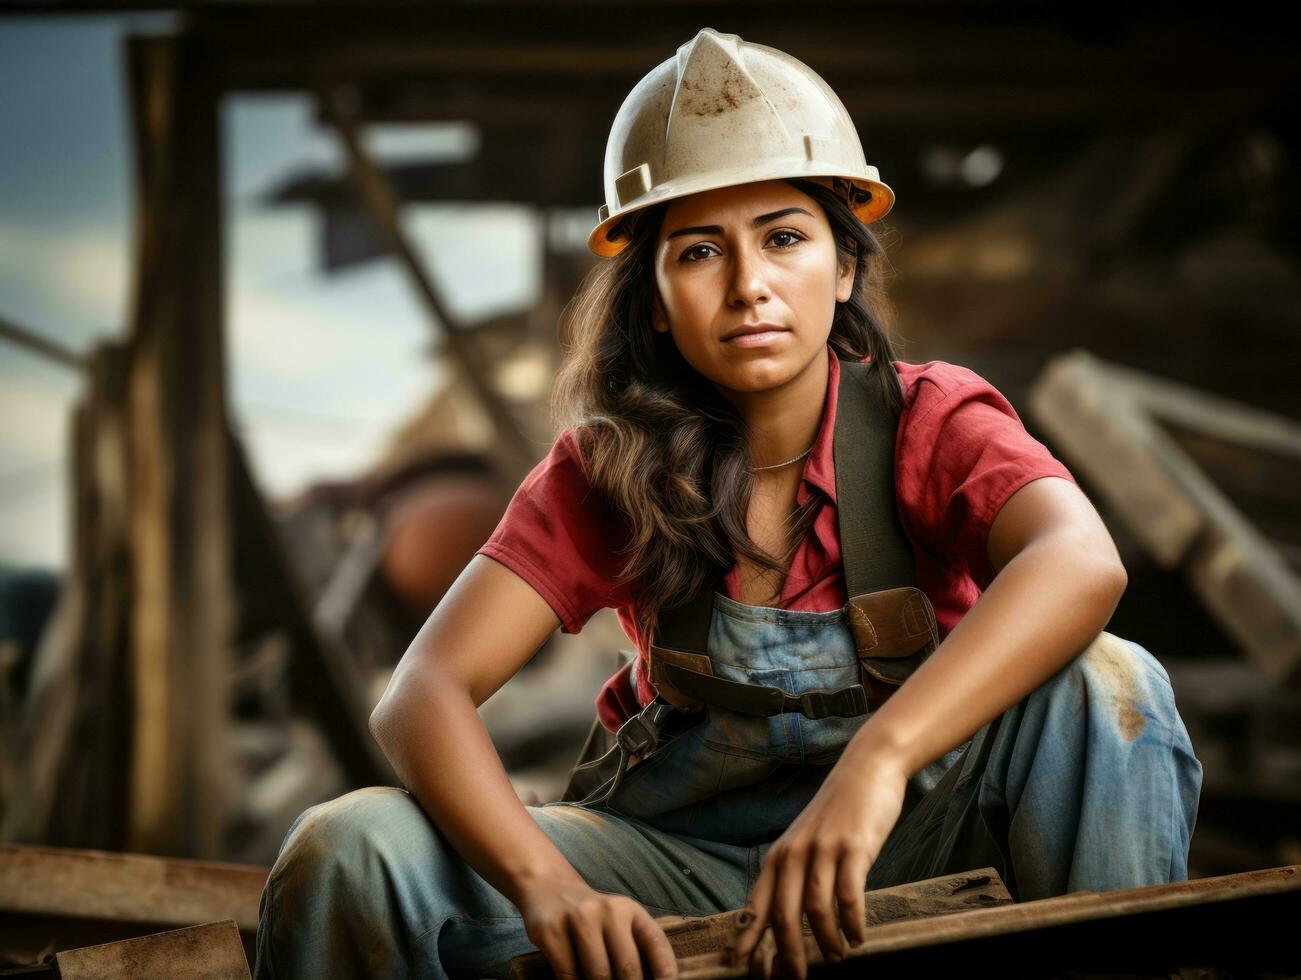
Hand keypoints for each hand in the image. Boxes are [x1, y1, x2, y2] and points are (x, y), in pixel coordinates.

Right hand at [517, 878, 678, 979]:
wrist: (546, 886)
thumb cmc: (590, 917)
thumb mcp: (617, 921)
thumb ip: (634, 949)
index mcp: (630, 910)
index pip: (657, 944)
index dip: (666, 974)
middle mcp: (607, 910)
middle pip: (627, 968)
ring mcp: (578, 919)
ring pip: (598, 976)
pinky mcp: (551, 931)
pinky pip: (568, 976)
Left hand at [730, 750, 907, 978]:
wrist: (865, 769)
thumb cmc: (837, 813)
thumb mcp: (804, 841)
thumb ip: (792, 874)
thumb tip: (783, 920)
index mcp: (778, 856)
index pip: (756, 904)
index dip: (748, 939)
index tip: (744, 968)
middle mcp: (794, 853)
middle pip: (783, 914)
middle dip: (788, 954)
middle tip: (797, 978)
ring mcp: (823, 850)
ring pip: (816, 910)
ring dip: (826, 942)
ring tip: (837, 957)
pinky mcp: (853, 848)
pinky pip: (849, 896)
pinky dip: (852, 924)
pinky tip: (858, 937)